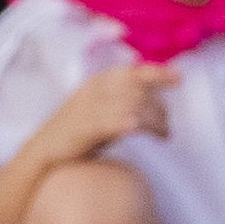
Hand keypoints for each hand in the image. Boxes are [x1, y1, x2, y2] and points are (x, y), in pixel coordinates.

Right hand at [33, 60, 180, 173]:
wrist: (45, 151)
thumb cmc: (77, 132)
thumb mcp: (100, 106)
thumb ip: (124, 98)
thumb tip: (156, 99)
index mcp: (98, 82)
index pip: (133, 72)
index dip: (158, 73)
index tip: (178, 79)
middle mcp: (95, 91)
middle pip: (140, 92)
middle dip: (160, 110)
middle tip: (165, 128)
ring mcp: (90, 107)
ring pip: (135, 106)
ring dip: (154, 122)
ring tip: (161, 135)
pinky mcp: (88, 126)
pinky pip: (119, 120)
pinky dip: (134, 123)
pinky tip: (138, 130)